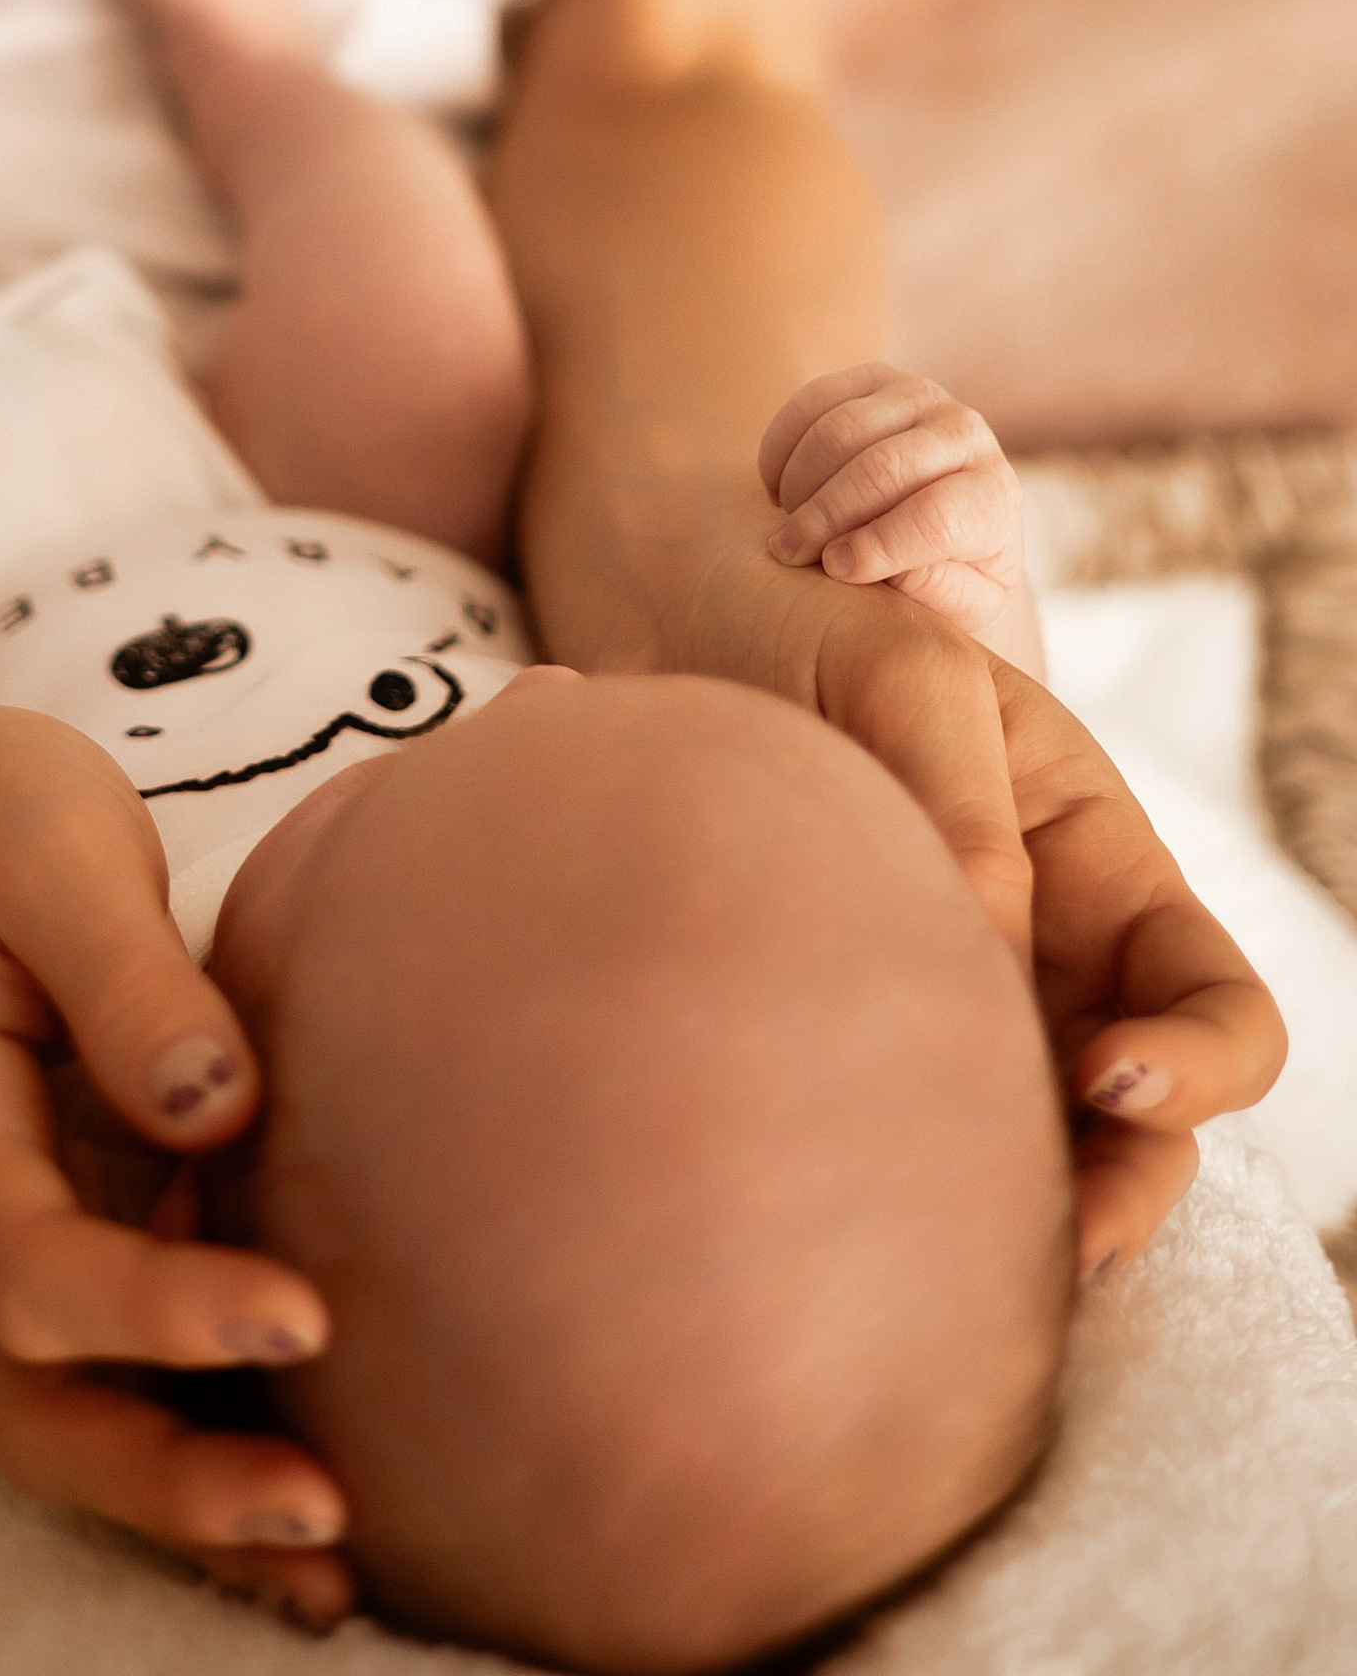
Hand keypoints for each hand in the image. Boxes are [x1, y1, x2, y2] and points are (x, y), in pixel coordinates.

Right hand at [0, 699, 355, 1632]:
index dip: (160, 1312)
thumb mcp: (48, 843)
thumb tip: (217, 1103)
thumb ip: (124, 971)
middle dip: (172, 1480)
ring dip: (189, 1506)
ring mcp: (3, 1242)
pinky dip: (201, 1455)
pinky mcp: (70, 1243)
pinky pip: (115, 1385)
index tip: (303, 1313)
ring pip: (67, 1427)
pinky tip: (309, 1515)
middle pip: (34, 1404)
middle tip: (328, 1510)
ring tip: (334, 1565)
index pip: (32, 1264)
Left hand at [671, 544, 1284, 1275]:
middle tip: (1059, 1233)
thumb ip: (962, 806)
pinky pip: (918, 1148)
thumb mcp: (902, 674)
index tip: (1106, 1071)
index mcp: (1096, 862)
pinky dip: (913, 1201)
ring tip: (956, 1261)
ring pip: (1039, 1163)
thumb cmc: (812, 628)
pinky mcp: (862, 1050)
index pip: (1215, 997)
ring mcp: (965, 1014)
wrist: (673, 627)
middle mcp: (1053, 961)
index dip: (1202, 1060)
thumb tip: (990, 960)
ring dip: (1027, 1223)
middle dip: (1126, 1190)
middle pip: (1151, 1126)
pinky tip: (855, 1233)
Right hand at [759, 363, 1038, 669]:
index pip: (936, 516)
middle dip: (825, 515)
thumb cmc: (954, 578)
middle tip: (788, 553)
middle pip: (882, 469)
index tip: (835, 572)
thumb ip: (936, 591)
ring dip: (800, 483)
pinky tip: (776, 489)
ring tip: (787, 525)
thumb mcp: (962, 606)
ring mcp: (920, 397)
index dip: (880, 546)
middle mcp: (967, 433)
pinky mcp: (875, 379)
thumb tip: (887, 566)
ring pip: (841, 431)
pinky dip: (782, 447)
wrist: (950, 525)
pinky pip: (813, 401)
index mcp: (994, 496)